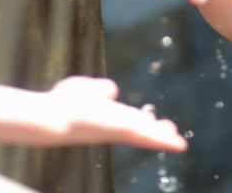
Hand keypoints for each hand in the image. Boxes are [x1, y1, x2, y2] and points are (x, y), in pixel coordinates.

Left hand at [47, 76, 186, 151]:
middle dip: (158, 135)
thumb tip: (113, 91)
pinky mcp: (122, 130)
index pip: (132, 122)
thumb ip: (100, 88)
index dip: (146, 123)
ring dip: (162, 139)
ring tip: (179, 144)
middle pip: (141, 132)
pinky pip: (146, 135)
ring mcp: (119, 130)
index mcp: (108, 117)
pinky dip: (161, 139)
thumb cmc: (62, 104)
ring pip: (145, 136)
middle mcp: (115, 126)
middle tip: (175, 137)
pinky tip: (175, 141)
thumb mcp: (86, 89)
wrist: (53, 117)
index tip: (160, 124)